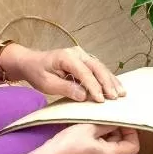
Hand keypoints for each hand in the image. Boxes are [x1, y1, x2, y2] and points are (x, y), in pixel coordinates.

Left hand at [8, 45, 122, 101]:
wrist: (31, 62)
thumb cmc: (37, 73)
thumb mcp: (46, 84)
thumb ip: (65, 88)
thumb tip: (84, 96)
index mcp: (66, 57)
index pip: (84, 72)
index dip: (93, 86)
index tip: (100, 100)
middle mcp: (77, 53)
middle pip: (96, 67)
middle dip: (107, 83)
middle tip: (114, 98)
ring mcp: (83, 55)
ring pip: (101, 67)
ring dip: (111, 81)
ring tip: (121, 94)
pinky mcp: (85, 60)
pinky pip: (99, 69)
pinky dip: (108, 79)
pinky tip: (117, 87)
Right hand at [43, 123, 138, 153]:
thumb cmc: (68, 144)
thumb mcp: (89, 128)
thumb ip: (107, 124)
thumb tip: (117, 120)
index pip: (133, 145)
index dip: (131, 131)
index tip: (122, 120)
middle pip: (122, 145)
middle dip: (118, 130)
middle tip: (109, 117)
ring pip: (111, 146)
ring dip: (107, 133)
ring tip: (97, 121)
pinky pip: (102, 149)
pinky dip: (100, 139)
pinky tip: (90, 129)